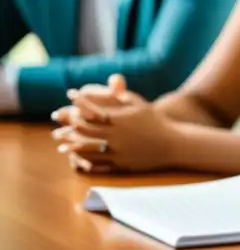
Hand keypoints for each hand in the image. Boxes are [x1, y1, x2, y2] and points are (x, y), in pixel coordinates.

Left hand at [51, 74, 176, 172]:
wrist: (172, 144)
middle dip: (69, 128)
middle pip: (86, 131)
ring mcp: (118, 151)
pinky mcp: (121, 165)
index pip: (92, 111)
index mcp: (121, 119)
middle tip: (57, 128)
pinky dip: (85, 162)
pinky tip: (78, 160)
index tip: (69, 97)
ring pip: (88, 150)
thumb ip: (123, 96)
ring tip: (62, 146)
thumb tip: (110, 84)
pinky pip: (98, 165)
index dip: (79, 103)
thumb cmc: (155, 122)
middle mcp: (117, 135)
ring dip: (72, 147)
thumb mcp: (141, 105)